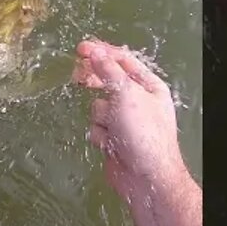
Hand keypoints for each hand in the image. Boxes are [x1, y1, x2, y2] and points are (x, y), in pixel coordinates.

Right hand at [73, 40, 189, 197]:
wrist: (146, 177)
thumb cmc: (144, 134)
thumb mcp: (126, 94)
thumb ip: (108, 71)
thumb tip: (95, 54)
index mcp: (149, 85)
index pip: (122, 61)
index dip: (101, 52)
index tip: (80, 48)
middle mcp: (138, 100)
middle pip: (108, 81)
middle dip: (94, 81)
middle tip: (77, 76)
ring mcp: (125, 120)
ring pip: (98, 107)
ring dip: (101, 117)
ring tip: (113, 128)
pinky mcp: (114, 138)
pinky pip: (97, 128)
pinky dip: (100, 135)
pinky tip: (110, 144)